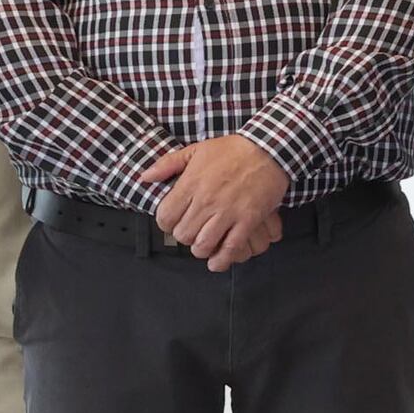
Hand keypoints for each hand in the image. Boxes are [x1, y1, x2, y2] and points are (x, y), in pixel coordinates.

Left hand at [139, 134, 290, 271]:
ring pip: (203, 245)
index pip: (165, 217)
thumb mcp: (196, 149)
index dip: (166, 224)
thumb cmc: (233, 149)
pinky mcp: (247, 220)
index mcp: (191, 184)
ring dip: (201, 249)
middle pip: (183, 235)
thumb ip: (168, 164)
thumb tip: (145, 177)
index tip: (173, 222)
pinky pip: (230, 248)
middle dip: (184, 237)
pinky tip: (216, 263)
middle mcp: (206, 201)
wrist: (268, 149)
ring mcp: (227, 212)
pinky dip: (221, 260)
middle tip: (192, 232)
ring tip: (204, 244)